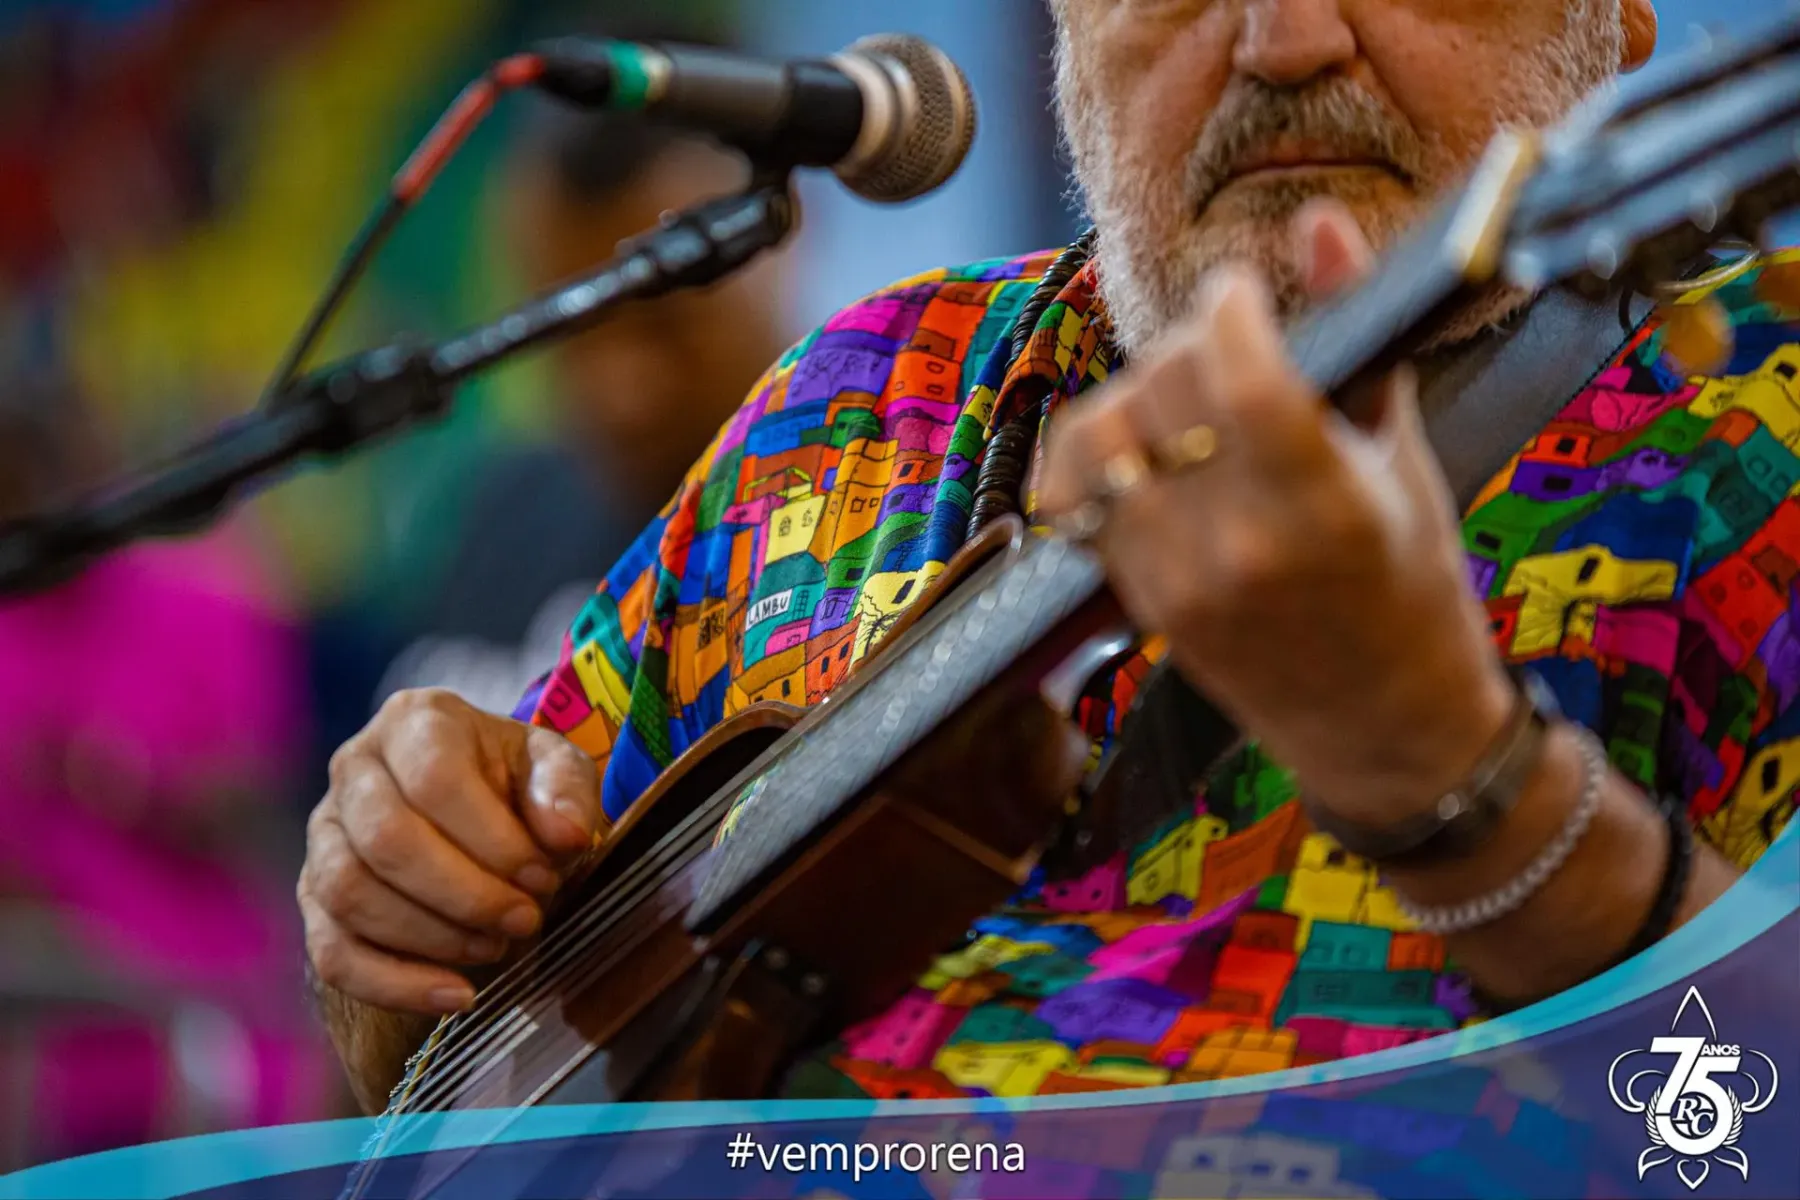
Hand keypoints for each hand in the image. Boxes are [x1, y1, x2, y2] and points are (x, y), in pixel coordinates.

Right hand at [299, 689, 603, 1014]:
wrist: (474, 818)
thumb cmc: (516, 786)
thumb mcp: (556, 771)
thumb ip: (567, 791)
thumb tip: (566, 835)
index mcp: (415, 721)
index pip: (436, 778)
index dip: (493, 839)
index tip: (544, 877)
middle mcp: (354, 768)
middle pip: (386, 839)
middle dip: (465, 894)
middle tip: (524, 920)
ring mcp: (324, 833)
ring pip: (350, 894)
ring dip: (432, 936)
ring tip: (495, 947)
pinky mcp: (315, 897)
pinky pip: (332, 952)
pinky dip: (394, 984)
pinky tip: (457, 995)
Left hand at [1039, 200, 1514, 823]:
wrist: (1378, 719)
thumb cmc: (1408, 581)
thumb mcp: (1400, 451)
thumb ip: (1351, 329)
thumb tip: (1317, 225)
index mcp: (1324, 505)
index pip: (1241, 369)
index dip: (1229, 307)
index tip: (1240, 294)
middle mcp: (1239, 544)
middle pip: (1164, 384)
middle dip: (1191, 345)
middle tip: (1224, 353)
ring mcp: (1175, 577)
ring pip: (1102, 430)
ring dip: (1135, 395)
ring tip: (1184, 405)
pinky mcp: (1137, 596)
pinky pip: (1072, 492)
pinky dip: (1093, 451)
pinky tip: (1138, 447)